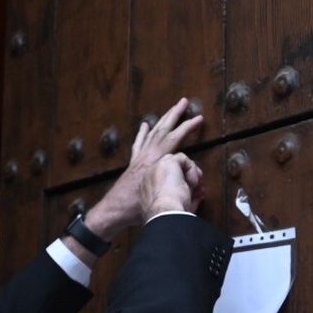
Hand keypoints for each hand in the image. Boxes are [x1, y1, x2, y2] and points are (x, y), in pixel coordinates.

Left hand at [84, 99, 203, 236]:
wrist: (113, 211)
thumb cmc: (135, 207)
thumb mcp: (161, 196)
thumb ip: (178, 189)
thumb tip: (195, 188)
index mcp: (156, 160)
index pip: (175, 137)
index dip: (188, 127)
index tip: (199, 118)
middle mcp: (147, 155)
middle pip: (163, 129)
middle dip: (174, 114)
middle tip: (183, 102)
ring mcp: (139, 158)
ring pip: (152, 133)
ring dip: (162, 120)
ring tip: (170, 110)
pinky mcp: (133, 164)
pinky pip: (139, 143)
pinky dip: (143, 133)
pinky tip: (145, 125)